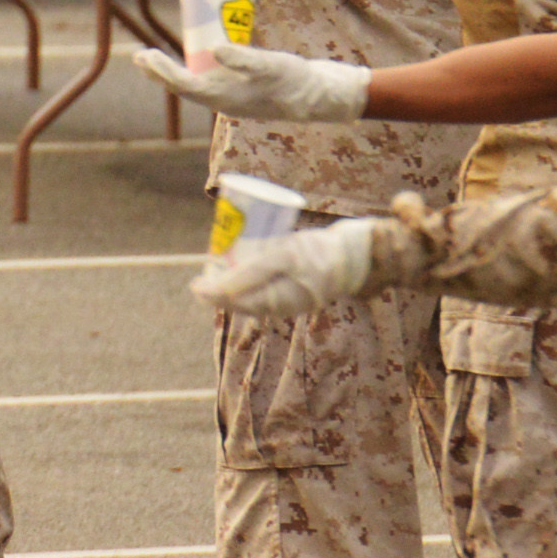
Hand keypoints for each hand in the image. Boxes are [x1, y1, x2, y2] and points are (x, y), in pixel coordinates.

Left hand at [134, 41, 372, 122]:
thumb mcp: (271, 65)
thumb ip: (244, 59)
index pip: (184, 85)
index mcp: (224, 99)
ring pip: (193, 84)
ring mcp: (230, 97)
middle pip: (182, 86)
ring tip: (150, 58)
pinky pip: (208, 80)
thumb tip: (213, 50)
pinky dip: (193, 68)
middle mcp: (222, 100)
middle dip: (159, 72)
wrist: (320, 96)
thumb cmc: (295, 80)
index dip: (163, 71)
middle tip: (138, 56)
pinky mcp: (239, 91)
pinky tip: (190, 57)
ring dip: (171, 72)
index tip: (146, 56)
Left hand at [191, 216, 379, 316]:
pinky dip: (253, 285)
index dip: (214, 295)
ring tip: (214, 279)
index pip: (239, 302)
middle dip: (221, 293)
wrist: (360, 253)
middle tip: (200, 281)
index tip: (195, 286)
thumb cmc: (320, 251)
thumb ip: (253, 272)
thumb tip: (219, 289)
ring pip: (256, 299)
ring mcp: (296, 299)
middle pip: (245, 302)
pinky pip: (270, 292)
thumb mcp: (284, 256)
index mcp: (280, 302)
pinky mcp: (302, 289)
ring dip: (235, 290)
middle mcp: (286, 305)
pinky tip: (242, 277)